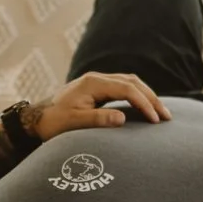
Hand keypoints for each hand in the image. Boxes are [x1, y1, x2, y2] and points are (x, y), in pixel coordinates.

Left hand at [34, 71, 170, 139]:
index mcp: (93, 84)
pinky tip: (145, 106)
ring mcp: (97, 82)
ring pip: (130, 82)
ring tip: (160, 112)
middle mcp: (97, 78)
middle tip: (166, 116)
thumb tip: (123, 118)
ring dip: (147, 95)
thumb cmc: (54, 123)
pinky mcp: (98, 88)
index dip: (144, 103)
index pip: (127, 89)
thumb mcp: (74, 123)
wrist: (36, 119)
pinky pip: (124, 86)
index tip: (155, 119)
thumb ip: (98, 119)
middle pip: (133, 82)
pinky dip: (138, 95)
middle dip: (151, 98)